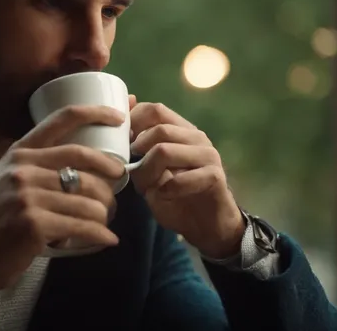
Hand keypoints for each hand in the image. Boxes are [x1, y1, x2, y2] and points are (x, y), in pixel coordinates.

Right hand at [0, 105, 126, 300]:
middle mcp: (23, 169)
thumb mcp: (3, 181)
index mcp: (19, 153)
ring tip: (104, 221)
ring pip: (89, 199)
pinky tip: (107, 239)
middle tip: (119, 184)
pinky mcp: (36, 224)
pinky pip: (84, 226)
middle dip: (110, 172)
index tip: (119, 116)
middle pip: (85, 159)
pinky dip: (101, 235)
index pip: (60, 119)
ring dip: (105, 213)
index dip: (95, 113)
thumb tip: (79, 166)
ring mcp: (28, 196)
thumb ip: (33, 168)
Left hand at [128, 97, 244, 258]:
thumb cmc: (174, 195)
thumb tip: (125, 115)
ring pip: (165, 150)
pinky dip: (166, 190)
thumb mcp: (149, 170)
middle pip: (158, 129)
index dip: (133, 121)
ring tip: (149, 188)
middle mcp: (196, 137)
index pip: (155, 110)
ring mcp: (208, 154)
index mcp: (181, 130)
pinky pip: (180, 178)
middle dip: (138, 153)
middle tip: (135, 173)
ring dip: (149, 173)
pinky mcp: (214, 175)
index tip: (122, 143)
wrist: (205, 225)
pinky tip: (165, 196)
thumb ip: (138, 148)